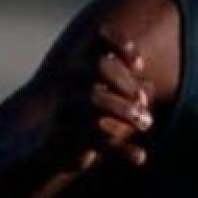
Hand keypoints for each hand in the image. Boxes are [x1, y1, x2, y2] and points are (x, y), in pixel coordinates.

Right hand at [45, 23, 154, 172]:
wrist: (49, 154)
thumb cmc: (86, 122)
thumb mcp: (111, 105)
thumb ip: (131, 92)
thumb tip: (149, 87)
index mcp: (81, 70)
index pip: (97, 40)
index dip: (119, 44)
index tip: (139, 65)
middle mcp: (70, 83)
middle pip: (99, 65)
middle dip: (126, 82)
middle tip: (143, 102)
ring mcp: (64, 109)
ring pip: (93, 97)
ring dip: (125, 110)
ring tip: (147, 124)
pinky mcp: (61, 137)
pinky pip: (94, 137)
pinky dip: (122, 150)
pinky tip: (140, 157)